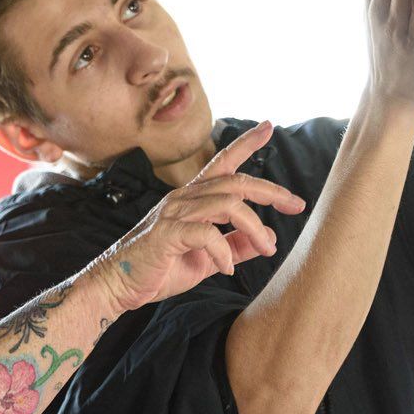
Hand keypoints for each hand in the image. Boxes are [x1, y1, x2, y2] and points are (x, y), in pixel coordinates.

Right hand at [96, 121, 305, 311]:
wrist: (117, 287)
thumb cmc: (159, 269)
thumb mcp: (207, 259)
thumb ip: (236, 246)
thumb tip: (270, 239)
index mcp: (192, 199)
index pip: (223, 163)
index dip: (246, 143)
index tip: (269, 127)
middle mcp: (184, 198)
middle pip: (236, 182)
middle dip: (271, 191)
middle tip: (296, 205)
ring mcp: (173, 213)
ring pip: (227, 204)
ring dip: (254, 226)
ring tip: (267, 249)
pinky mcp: (166, 233)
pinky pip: (206, 233)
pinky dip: (223, 252)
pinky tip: (227, 269)